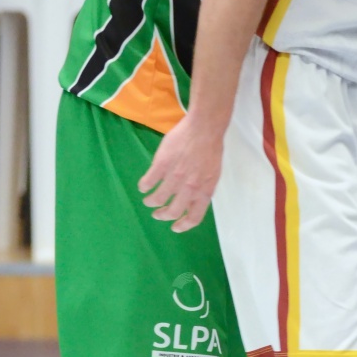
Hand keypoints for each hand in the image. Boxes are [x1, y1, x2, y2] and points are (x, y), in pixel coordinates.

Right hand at [138, 116, 222, 231]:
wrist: (204, 128)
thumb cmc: (211, 148)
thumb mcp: (213, 174)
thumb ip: (202, 188)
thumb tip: (194, 199)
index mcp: (204, 191)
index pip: (193, 217)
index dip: (183, 226)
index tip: (175, 228)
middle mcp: (189, 188)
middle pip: (172, 211)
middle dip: (163, 216)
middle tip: (157, 214)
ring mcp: (174, 177)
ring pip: (157, 199)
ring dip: (151, 202)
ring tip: (148, 201)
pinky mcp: (161, 165)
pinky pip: (148, 182)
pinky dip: (144, 187)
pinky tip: (143, 186)